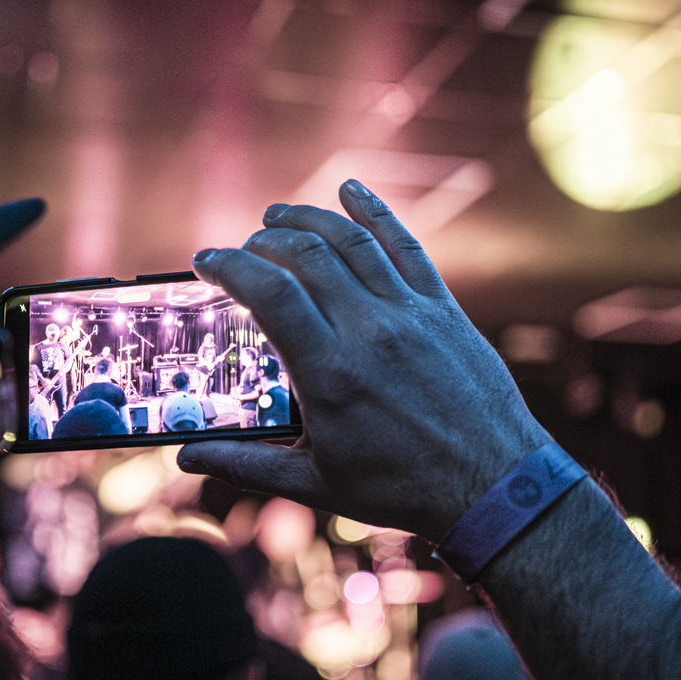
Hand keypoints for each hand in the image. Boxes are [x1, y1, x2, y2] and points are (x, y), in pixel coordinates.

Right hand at [178, 180, 550, 541]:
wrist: (493, 486)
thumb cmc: (402, 489)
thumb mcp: (315, 483)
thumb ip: (245, 464)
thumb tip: (187, 457)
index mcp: (329, 373)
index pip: (268, 292)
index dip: (230, 265)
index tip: (206, 260)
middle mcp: (368, 331)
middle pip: (304, 255)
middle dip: (261, 242)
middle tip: (242, 248)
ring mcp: (409, 314)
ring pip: (350, 241)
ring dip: (307, 218)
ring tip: (276, 215)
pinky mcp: (442, 309)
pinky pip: (405, 246)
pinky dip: (375, 212)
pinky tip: (350, 189)